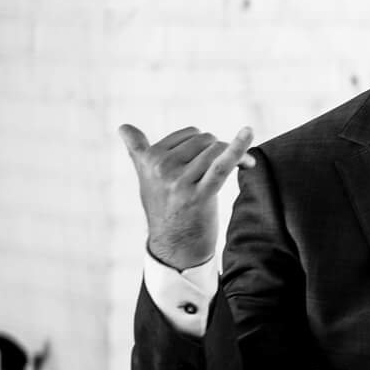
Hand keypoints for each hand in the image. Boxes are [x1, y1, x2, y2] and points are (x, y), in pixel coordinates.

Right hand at [119, 124, 254, 269]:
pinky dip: (238, 148)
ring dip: (236, 155)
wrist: (175, 244)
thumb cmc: (164, 206)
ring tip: (242, 166)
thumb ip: (136, 150)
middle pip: (206, 141)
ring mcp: (179, 182)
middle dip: (221, 150)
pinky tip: (248, 133)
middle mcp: (161, 167)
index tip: (214, 155)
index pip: (191, 133)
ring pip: (217, 151)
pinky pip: (221, 165)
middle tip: (226, 167)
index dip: (207, 143)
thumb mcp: (145, 176)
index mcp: (149, 158)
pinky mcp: (199, 195)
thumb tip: (122, 126)